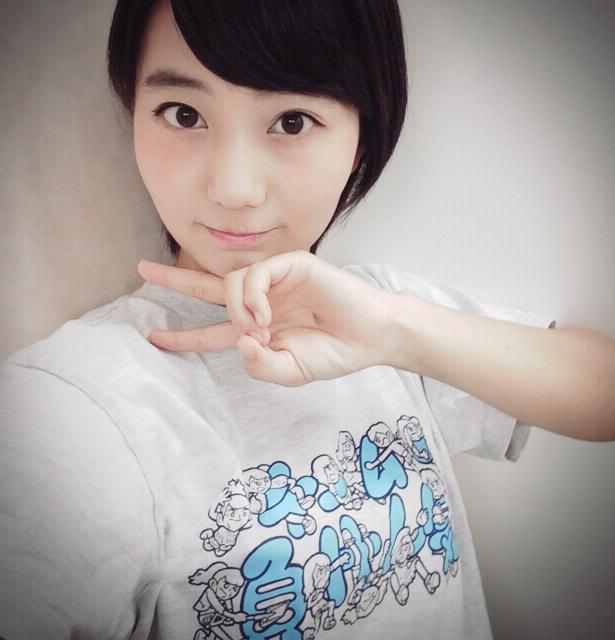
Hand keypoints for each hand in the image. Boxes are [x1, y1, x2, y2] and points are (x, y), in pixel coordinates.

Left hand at [137, 250, 395, 385]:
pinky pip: (254, 275)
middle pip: (207, 288)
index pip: (212, 331)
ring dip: (236, 309)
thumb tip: (240, 340)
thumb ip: (260, 366)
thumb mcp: (291, 372)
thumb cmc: (334, 352)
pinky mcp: (291, 265)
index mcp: (258, 328)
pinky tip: (267, 313)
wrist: (371, 335)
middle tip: (142, 270)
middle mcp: (260, 302)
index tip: (155, 339)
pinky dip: (253, 296)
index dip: (184, 337)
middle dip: (175, 279)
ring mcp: (275, 282)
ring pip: (230, 283)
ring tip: (260, 327)